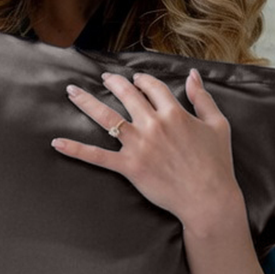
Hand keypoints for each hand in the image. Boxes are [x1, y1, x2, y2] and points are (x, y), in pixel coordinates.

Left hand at [52, 68, 241, 230]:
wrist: (208, 198)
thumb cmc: (216, 164)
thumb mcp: (217, 125)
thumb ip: (203, 98)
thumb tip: (193, 75)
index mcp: (174, 113)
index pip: (152, 88)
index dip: (142, 81)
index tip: (134, 79)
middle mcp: (153, 125)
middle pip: (127, 96)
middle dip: (113, 83)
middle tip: (102, 78)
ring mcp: (139, 146)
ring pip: (107, 118)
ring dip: (87, 102)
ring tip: (72, 92)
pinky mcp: (129, 167)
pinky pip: (97, 156)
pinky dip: (76, 150)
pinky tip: (57, 143)